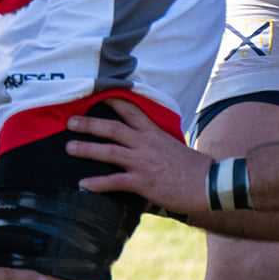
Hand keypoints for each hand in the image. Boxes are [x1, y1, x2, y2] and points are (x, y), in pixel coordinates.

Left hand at [63, 99, 212, 215]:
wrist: (209, 184)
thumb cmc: (194, 168)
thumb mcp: (174, 146)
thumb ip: (155, 143)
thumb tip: (144, 145)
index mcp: (154, 133)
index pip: (131, 110)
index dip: (112, 101)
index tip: (97, 94)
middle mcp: (145, 143)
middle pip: (112, 128)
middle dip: (89, 123)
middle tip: (70, 121)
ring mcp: (142, 162)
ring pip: (109, 151)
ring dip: (86, 149)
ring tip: (69, 147)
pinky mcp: (142, 181)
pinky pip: (114, 181)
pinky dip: (97, 182)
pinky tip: (83, 185)